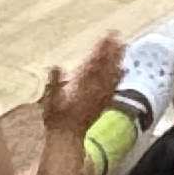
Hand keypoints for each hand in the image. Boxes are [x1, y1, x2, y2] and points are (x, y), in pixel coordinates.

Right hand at [42, 34, 127, 148]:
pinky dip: (119, 77)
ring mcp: (100, 97)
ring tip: (123, 46)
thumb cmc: (56, 119)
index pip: (93, 64)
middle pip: (105, 66)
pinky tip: (124, 70)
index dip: (100, 50)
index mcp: (81, 86)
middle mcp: (94, 90)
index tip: (105, 37)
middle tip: (118, 35)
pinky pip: (113, 87)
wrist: (67, 138)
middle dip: (111, 50)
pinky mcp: (103, 104)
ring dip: (118, 60)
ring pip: (111, 75)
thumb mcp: (49, 100)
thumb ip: (53, 83)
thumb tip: (55, 66)